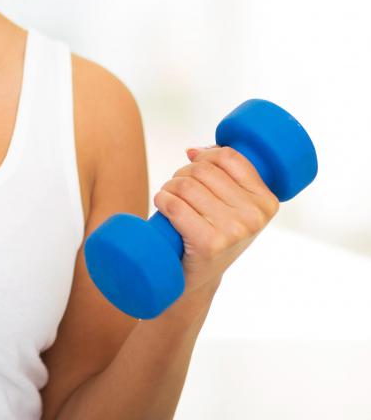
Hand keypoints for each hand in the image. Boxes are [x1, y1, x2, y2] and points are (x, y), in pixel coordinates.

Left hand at [153, 145, 280, 299]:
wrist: (198, 277)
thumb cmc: (212, 233)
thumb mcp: (231, 204)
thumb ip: (223, 173)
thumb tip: (193, 150)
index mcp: (266, 201)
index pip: (228, 157)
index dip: (204, 157)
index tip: (195, 168)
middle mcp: (254, 216)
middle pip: (202, 169)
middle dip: (182, 174)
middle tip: (179, 191)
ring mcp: (234, 231)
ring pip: (185, 184)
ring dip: (169, 188)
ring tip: (171, 200)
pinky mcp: (209, 243)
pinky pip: (174, 204)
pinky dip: (162, 200)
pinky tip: (163, 207)